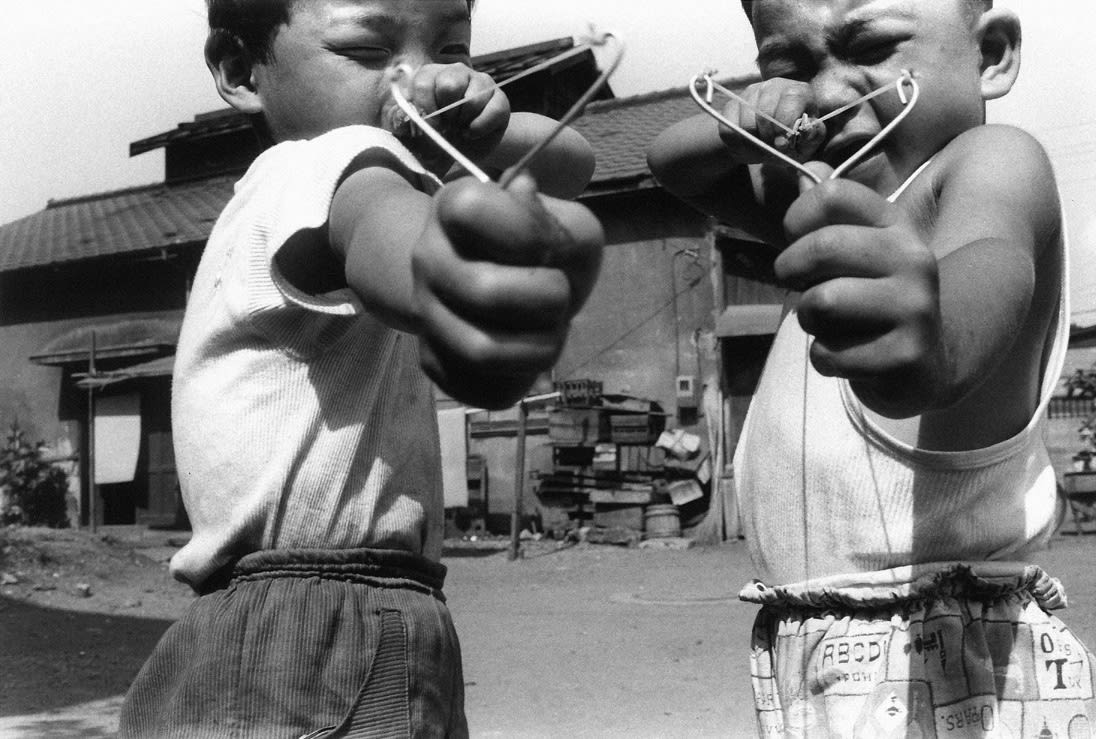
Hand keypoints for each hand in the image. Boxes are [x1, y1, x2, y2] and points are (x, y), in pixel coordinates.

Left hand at [395, 63, 509, 173]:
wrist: (464, 150)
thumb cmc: (434, 138)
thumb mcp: (411, 134)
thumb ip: (401, 122)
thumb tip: (402, 117)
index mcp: (430, 75)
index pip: (424, 82)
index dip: (425, 108)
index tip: (427, 127)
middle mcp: (455, 72)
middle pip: (449, 85)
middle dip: (445, 114)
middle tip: (445, 126)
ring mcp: (480, 82)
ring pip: (472, 99)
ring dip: (463, 122)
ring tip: (458, 129)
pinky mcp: (499, 98)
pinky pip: (493, 110)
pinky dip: (480, 127)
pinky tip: (471, 132)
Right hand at [413, 173, 602, 408]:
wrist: (496, 274)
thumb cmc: (541, 249)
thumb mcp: (567, 226)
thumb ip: (568, 233)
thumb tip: (547, 245)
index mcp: (454, 206)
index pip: (472, 211)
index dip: (527, 233)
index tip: (549, 246)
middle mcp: (427, 258)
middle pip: (486, 293)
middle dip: (548, 300)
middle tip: (558, 295)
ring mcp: (425, 313)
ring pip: (484, 352)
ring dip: (542, 347)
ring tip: (549, 330)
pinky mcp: (435, 363)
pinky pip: (486, 391)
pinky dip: (523, 379)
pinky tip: (526, 353)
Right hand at [718, 78, 824, 164]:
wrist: (770, 140)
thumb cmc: (793, 139)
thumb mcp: (808, 141)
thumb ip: (813, 136)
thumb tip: (806, 131)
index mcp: (797, 91)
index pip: (791, 99)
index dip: (785, 125)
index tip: (782, 145)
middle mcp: (773, 86)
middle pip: (764, 113)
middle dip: (767, 139)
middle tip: (771, 152)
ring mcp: (749, 94)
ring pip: (745, 123)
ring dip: (752, 145)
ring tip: (760, 152)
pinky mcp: (731, 106)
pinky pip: (728, 128)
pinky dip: (736, 145)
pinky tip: (747, 149)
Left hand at [776, 171, 942, 413]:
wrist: (925, 360)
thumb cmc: (871, 299)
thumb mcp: (859, 250)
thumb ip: (831, 215)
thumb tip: (810, 171)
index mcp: (896, 225)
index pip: (833, 195)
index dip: (796, 217)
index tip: (793, 239)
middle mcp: (914, 259)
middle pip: (823, 246)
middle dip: (790, 270)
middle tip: (797, 286)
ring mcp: (915, 308)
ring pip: (822, 302)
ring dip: (808, 318)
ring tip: (826, 323)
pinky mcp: (906, 356)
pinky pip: (828, 353)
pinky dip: (823, 358)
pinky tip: (847, 355)